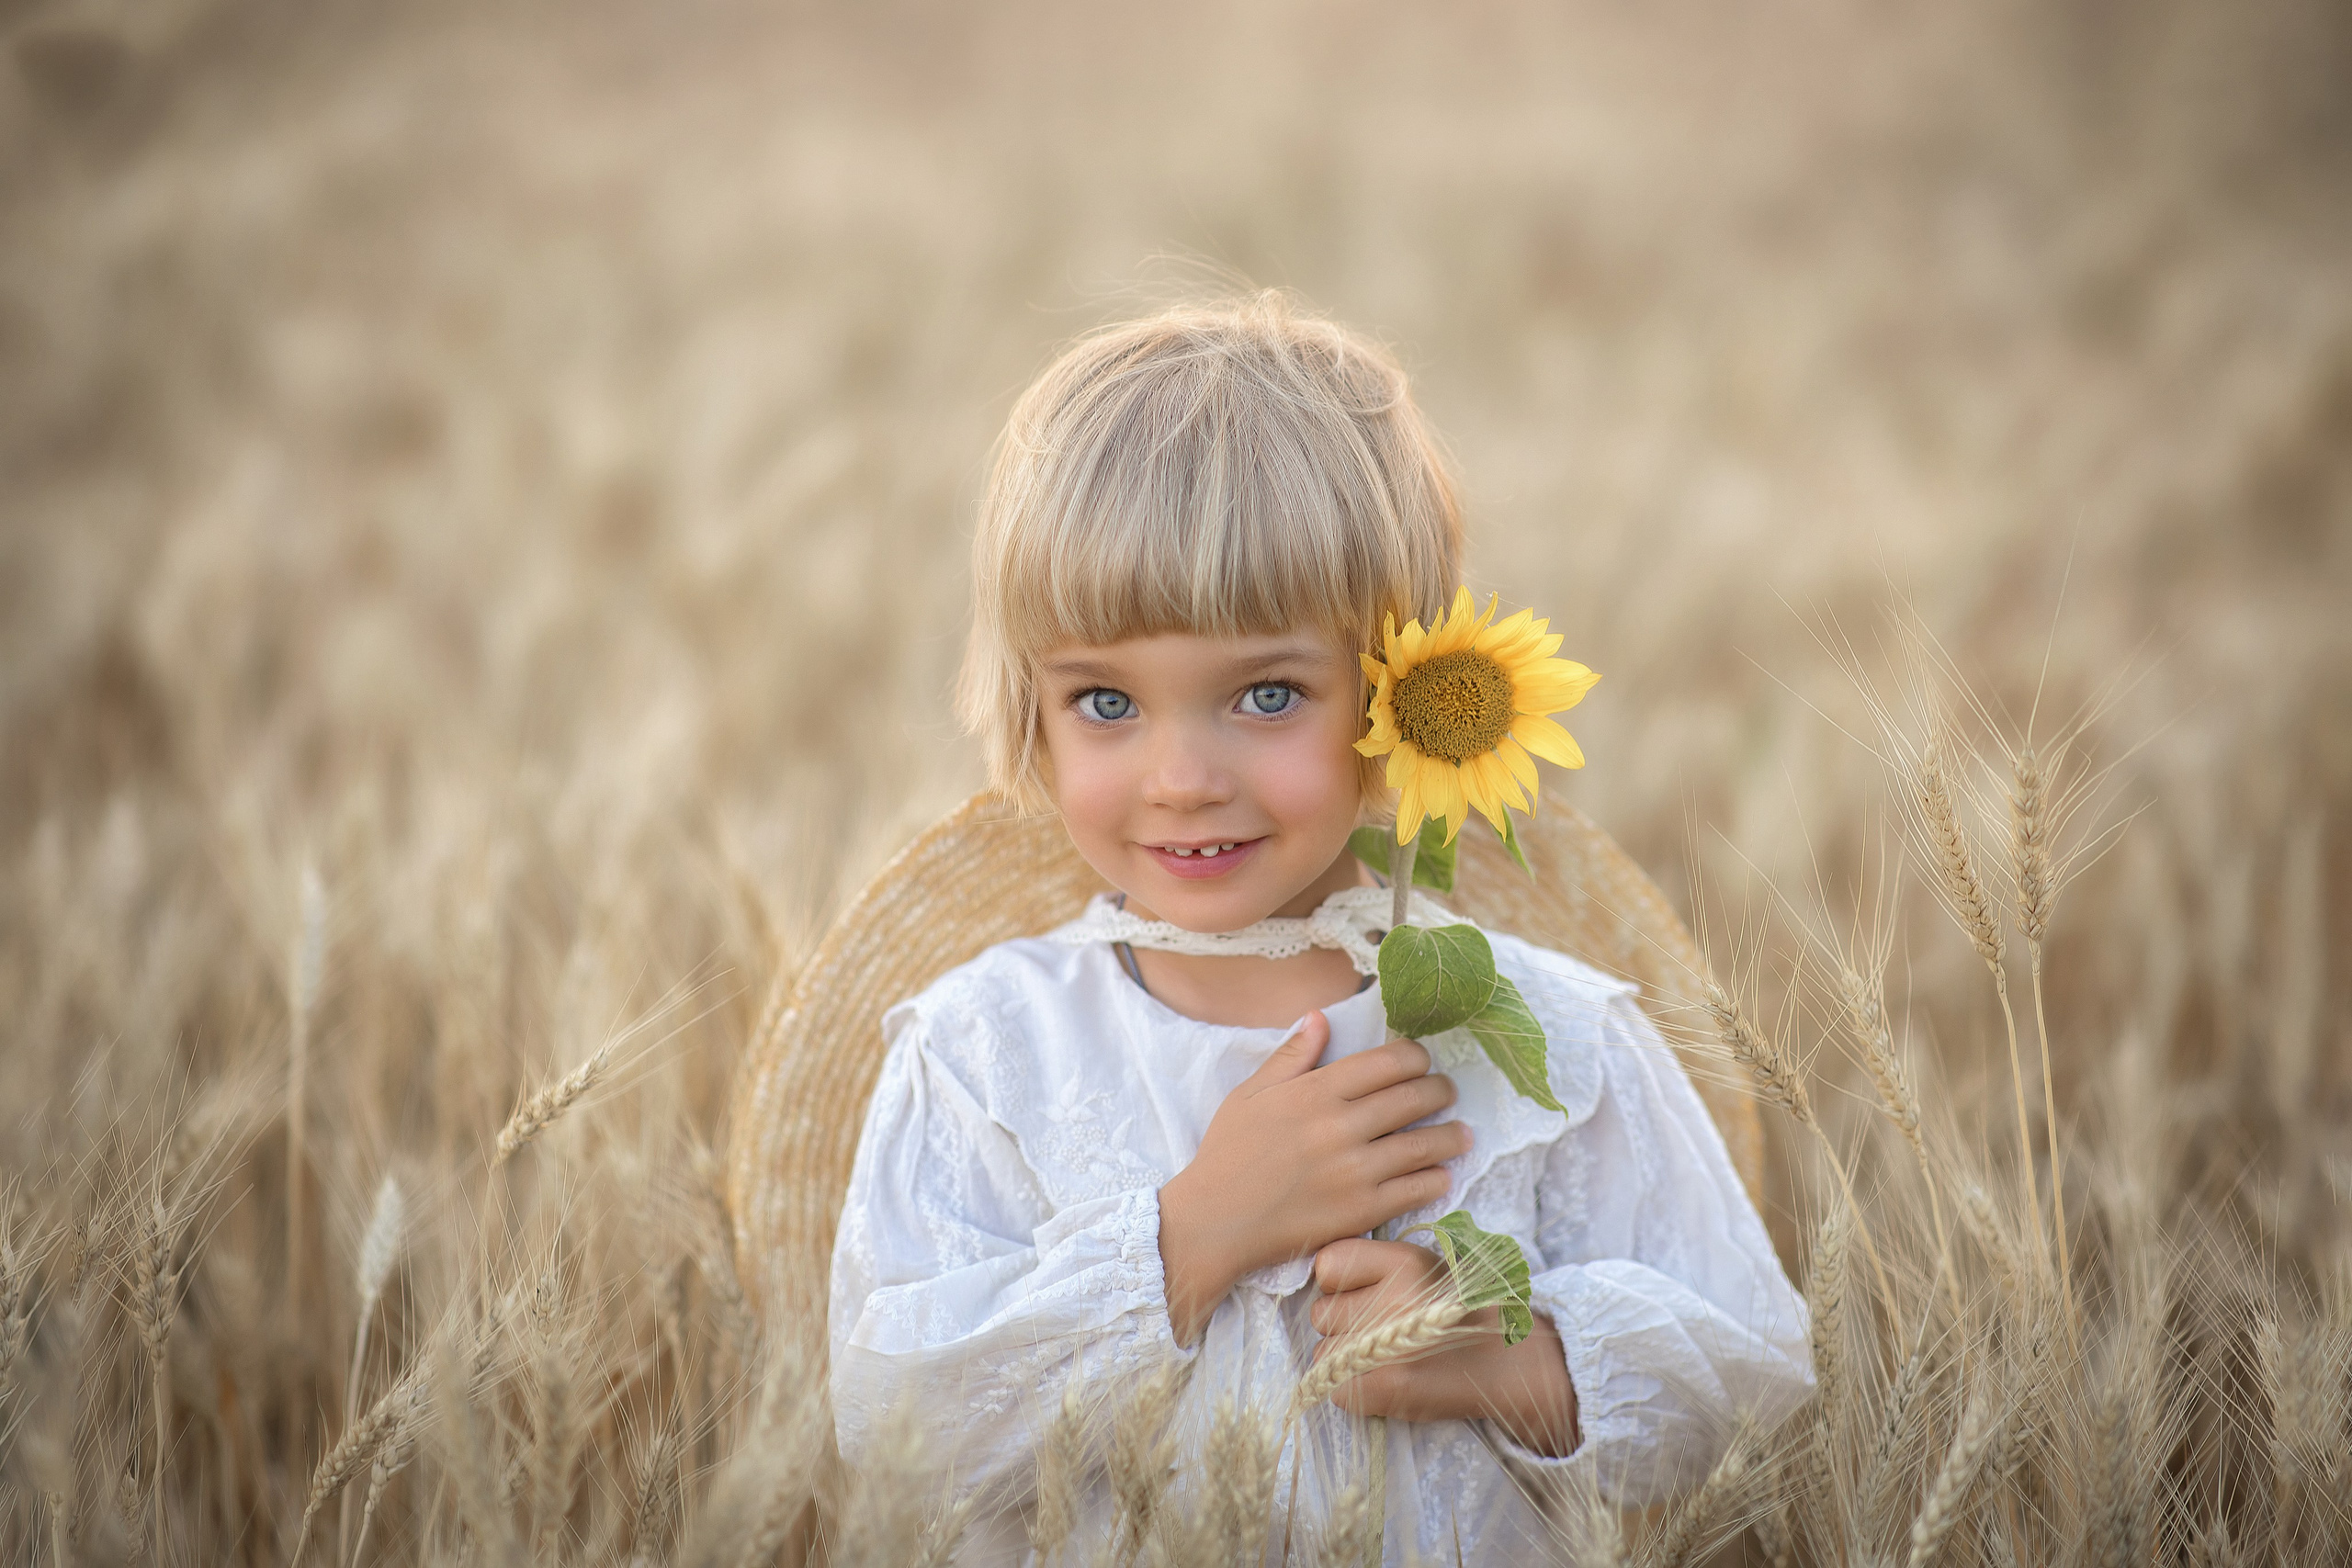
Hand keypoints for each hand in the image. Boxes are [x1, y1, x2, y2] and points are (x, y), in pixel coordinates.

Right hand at [1158, 1011, 1469, 1344]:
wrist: (1215, 1222)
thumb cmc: (1228, 1155)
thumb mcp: (1250, 1094)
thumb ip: (1292, 1055)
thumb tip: (1321, 1017)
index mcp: (1316, 1091)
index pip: (1387, 1062)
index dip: (1415, 1057)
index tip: (1421, 1061)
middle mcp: (1341, 1126)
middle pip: (1413, 1097)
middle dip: (1440, 1090)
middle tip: (1448, 1091)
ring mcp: (1355, 1170)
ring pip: (1424, 1145)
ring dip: (1451, 1135)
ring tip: (1462, 1133)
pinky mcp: (1362, 1211)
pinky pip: (1415, 1189)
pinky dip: (1437, 1178)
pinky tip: (1443, 1173)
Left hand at [1308, 1238, 1578, 1457]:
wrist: (1509, 1363)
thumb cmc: (1455, 1312)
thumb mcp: (1422, 1267)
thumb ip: (1373, 1264)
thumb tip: (1316, 1276)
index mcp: (1403, 1261)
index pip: (1327, 1266)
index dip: (1336, 1284)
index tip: (1359, 1295)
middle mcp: (1395, 1296)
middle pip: (1320, 1313)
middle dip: (1340, 1326)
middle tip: (1378, 1334)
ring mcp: (1391, 1342)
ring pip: (1324, 1354)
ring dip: (1344, 1361)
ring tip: (1384, 1360)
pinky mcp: (1390, 1385)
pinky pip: (1337, 1391)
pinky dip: (1353, 1394)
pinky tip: (1385, 1385)